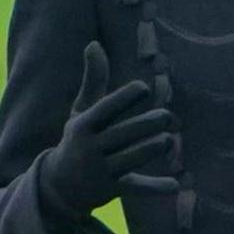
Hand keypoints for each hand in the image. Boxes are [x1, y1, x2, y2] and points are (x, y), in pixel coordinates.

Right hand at [40, 41, 178, 216]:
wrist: (58, 186)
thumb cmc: (78, 139)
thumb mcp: (82, 111)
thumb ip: (93, 80)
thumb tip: (94, 43)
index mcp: (83, 125)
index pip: (104, 110)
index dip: (122, 99)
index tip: (143, 87)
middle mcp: (90, 148)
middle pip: (120, 135)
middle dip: (144, 126)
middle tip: (167, 116)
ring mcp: (101, 171)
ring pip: (129, 160)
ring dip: (149, 150)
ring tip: (168, 139)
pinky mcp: (113, 190)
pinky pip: (136, 188)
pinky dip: (155, 188)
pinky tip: (175, 185)